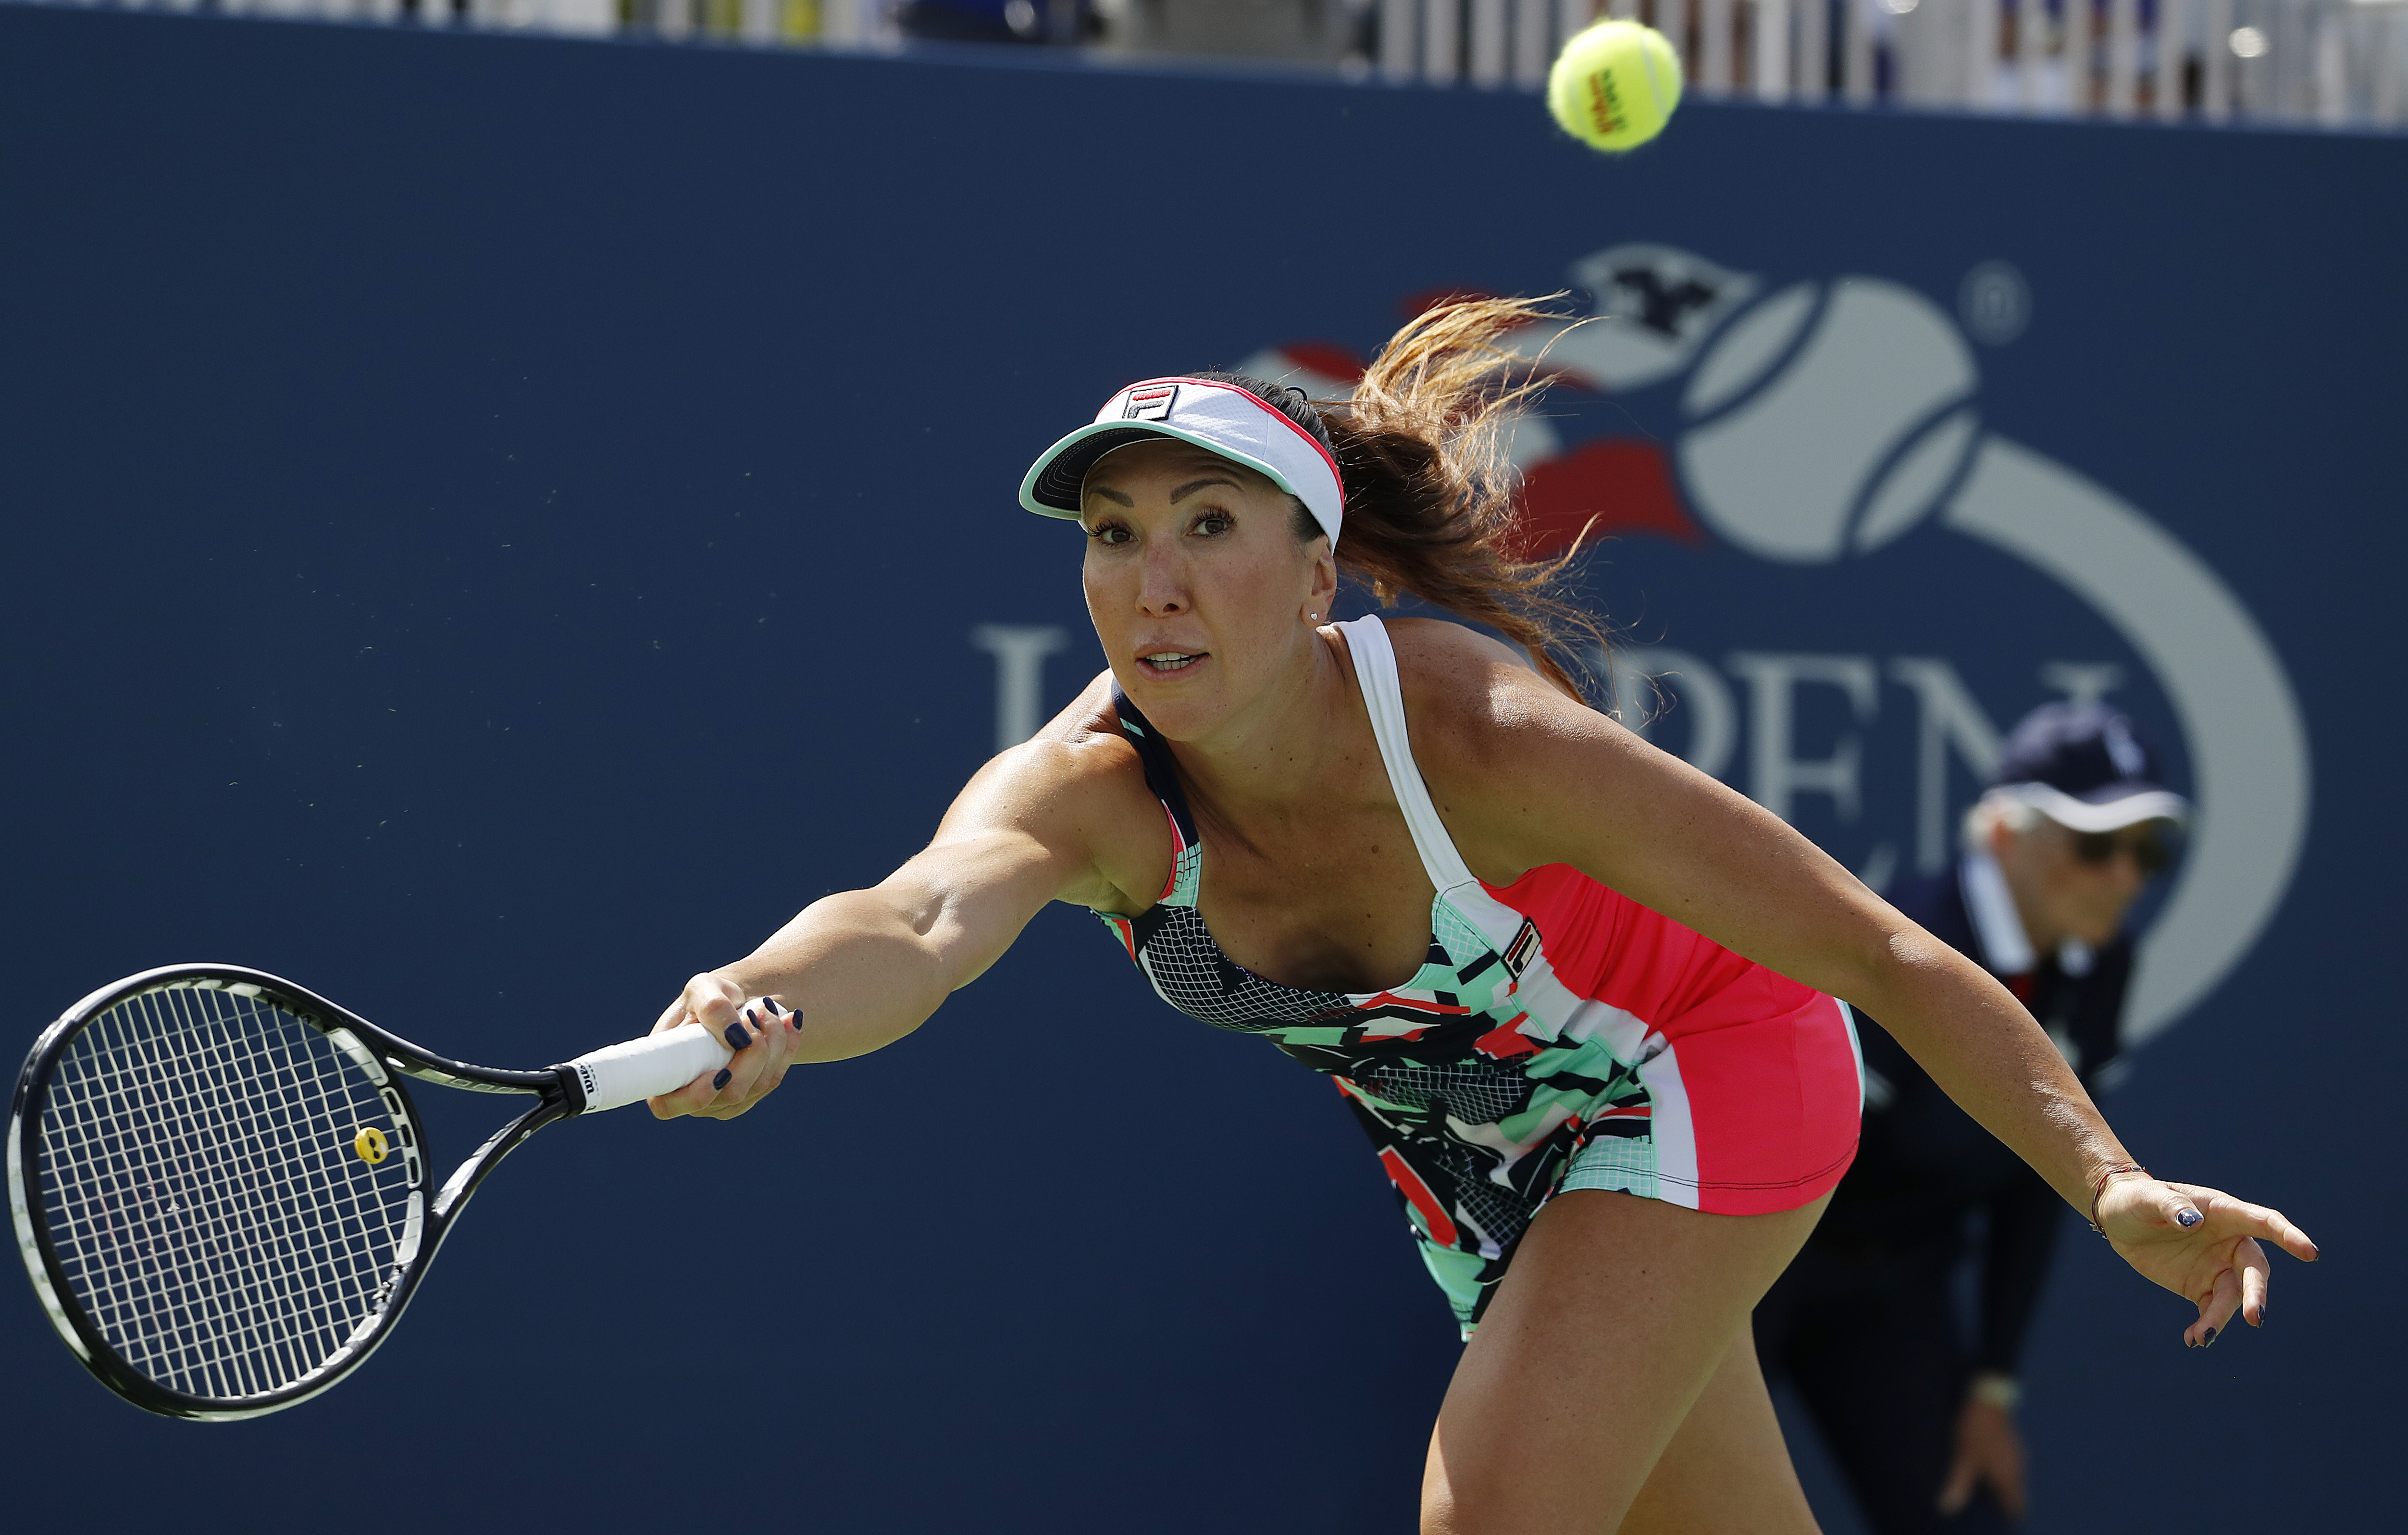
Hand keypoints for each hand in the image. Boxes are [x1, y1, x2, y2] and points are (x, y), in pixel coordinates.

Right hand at [645, 971, 807, 1121]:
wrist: (732, 1002)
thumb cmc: (707, 996)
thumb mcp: (703, 988)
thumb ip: (712, 1007)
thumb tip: (736, 1036)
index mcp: (664, 1073)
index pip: (667, 1105)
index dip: (694, 1097)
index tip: (721, 1072)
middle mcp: (691, 1095)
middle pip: (730, 1093)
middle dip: (753, 1051)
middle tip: (757, 1012)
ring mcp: (723, 1100)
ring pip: (758, 1086)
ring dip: (773, 1043)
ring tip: (769, 1009)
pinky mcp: (750, 1094)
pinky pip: (773, 1079)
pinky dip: (786, 1048)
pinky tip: (789, 1023)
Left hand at [1937, 1391, 2025, 1520]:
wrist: (1988, 1400)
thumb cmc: (1975, 1431)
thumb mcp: (1963, 1459)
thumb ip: (1958, 1485)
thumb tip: (1946, 1508)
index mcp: (2008, 1477)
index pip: (2016, 1506)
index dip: (2009, 1516)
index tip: (2000, 1522)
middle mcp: (2017, 1469)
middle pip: (2016, 1494)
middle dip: (2004, 1502)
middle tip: (1989, 1508)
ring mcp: (2017, 1455)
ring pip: (2013, 1479)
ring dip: (2002, 1486)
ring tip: (1984, 1489)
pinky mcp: (2013, 1443)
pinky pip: (2010, 1465)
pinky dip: (2000, 1471)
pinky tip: (1986, 1467)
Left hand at [2094, 1173, 2317, 1345]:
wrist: (2119, 1219)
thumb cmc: (2138, 1200)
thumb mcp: (2148, 1199)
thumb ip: (2171, 1206)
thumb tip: (2192, 1221)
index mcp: (2224, 1212)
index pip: (2264, 1222)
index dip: (2289, 1236)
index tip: (2311, 1253)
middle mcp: (2229, 1242)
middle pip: (2253, 1270)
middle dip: (2256, 1293)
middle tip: (2254, 1317)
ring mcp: (2217, 1266)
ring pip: (2233, 1297)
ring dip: (2222, 1318)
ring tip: (2203, 1336)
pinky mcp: (2201, 1287)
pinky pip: (2212, 1310)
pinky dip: (2207, 1325)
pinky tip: (2193, 1339)